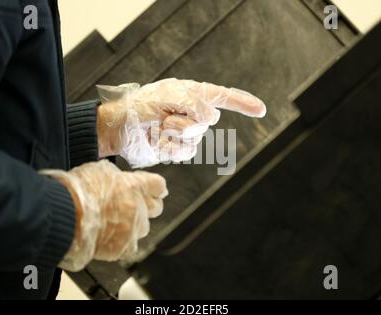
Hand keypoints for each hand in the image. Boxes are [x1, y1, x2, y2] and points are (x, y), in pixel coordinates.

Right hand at [41, 160, 167, 271]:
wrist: (64, 216)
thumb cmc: (76, 191)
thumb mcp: (97, 170)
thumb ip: (115, 176)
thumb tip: (118, 179)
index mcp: (135, 186)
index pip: (158, 185)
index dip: (154, 188)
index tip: (153, 190)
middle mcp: (139, 208)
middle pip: (156, 208)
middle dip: (148, 206)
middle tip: (133, 206)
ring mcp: (132, 230)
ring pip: (142, 228)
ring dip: (133, 226)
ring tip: (114, 223)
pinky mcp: (122, 248)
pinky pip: (128, 247)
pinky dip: (120, 244)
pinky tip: (107, 238)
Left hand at [96, 78, 265, 167]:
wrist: (119, 128)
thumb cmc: (140, 106)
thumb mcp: (165, 95)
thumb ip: (193, 102)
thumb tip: (214, 118)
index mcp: (192, 95)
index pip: (224, 97)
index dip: (243, 103)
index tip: (261, 110)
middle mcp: (192, 113)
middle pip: (208, 121)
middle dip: (186, 118)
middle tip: (165, 113)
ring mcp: (186, 133)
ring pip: (196, 139)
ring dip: (174, 133)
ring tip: (158, 126)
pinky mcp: (177, 149)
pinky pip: (184, 152)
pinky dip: (169, 147)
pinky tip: (158, 140)